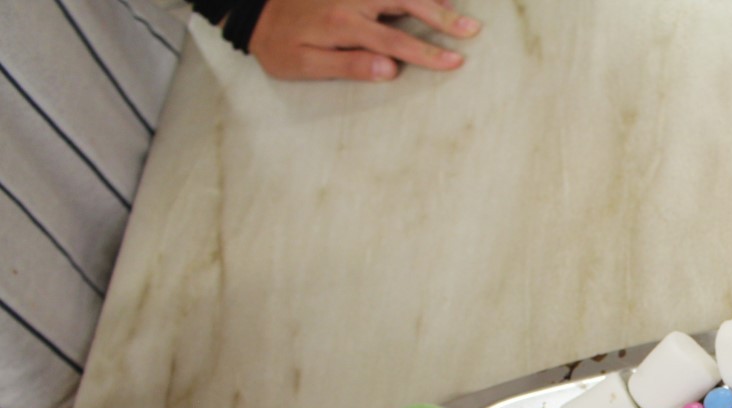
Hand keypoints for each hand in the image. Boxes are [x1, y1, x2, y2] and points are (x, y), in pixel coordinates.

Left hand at [249, 0, 481, 82]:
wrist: (252, 9)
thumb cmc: (277, 44)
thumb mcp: (303, 65)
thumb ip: (348, 65)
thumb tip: (390, 69)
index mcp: (343, 25)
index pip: (396, 41)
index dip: (428, 52)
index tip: (456, 62)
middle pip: (406, 3)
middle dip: (442, 17)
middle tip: (472, 29)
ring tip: (458, 10)